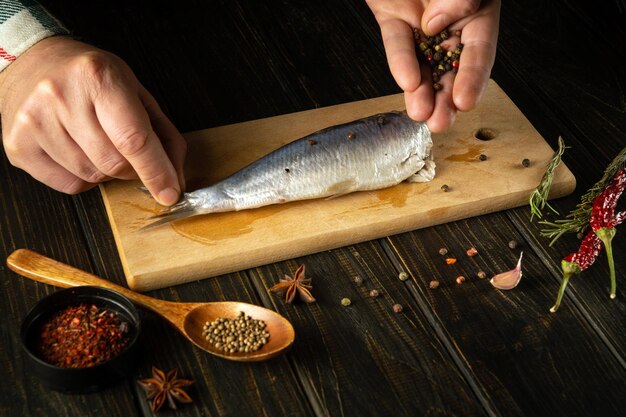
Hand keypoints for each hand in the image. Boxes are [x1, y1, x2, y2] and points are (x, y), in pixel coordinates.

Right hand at [0, 37, 186, 204]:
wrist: (32, 61)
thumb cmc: (91, 78)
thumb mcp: (135, 91)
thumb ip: (162, 134)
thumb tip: (174, 178)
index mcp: (97, 78)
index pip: (133, 139)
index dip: (156, 171)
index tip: (170, 193)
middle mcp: (61, 97)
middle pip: (113, 164)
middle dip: (132, 169)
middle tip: (130, 153)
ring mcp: (34, 122)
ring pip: (91, 177)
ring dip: (106, 172)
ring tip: (99, 143)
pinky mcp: (18, 145)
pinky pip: (68, 185)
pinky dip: (84, 178)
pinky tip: (78, 152)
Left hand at [365, 0, 499, 131]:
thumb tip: (435, 25)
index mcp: (478, 12)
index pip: (479, 50)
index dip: (473, 79)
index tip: (464, 103)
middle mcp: (451, 21)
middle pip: (451, 67)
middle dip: (445, 98)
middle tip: (440, 122)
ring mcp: (421, 23)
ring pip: (423, 63)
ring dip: (422, 92)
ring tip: (421, 114)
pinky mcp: (394, 18)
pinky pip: (397, 43)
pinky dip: (400, 62)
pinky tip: (406, 83)